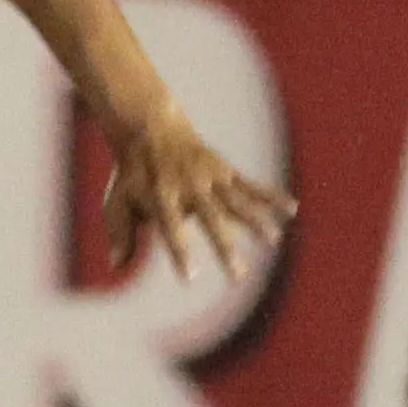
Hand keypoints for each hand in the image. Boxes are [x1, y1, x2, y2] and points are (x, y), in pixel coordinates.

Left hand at [104, 100, 296, 281]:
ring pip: (237, 201)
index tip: (191, 277)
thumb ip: (120, 232)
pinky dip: (271, 196)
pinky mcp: (225, 170)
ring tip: (273, 241)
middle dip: (225, 247)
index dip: (181, 251)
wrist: (150, 129)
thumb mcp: (118, 200)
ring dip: (256, 221)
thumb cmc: (132, 174)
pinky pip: (251, 185)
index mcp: (162, 195)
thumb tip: (115, 266)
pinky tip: (292, 210)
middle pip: (211, 219)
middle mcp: (190, 186)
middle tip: (239, 276)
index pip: (171, 228)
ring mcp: (210, 176)